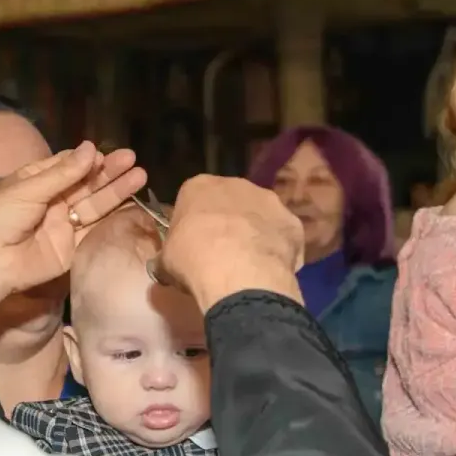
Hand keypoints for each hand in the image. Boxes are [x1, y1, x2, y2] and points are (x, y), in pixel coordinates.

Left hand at [0, 142, 145, 332]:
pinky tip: (130, 203)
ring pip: (94, 204)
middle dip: (108, 172)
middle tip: (132, 159)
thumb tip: (91, 148)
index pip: (67, 166)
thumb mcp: (28, 189)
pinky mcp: (71, 247)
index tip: (105, 154)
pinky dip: (112, 218)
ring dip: (115, 191)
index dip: (87, 160)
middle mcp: (52, 201)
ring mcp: (63, 225)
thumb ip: (63, 173)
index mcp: (35, 182)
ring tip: (140, 175)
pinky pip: (94, 229)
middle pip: (85, 184)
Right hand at [156, 175, 303, 310]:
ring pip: (260, 216)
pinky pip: (283, 235)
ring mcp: (268, 199)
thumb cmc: (193, 259)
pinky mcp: (292, 221)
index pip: (194, 199)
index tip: (194, 244)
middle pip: (231, 202)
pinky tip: (271, 270)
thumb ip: (167, 257)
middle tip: (223, 254)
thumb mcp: (166, 262)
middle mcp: (236, 184)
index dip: (195, 223)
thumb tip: (162, 267)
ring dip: (255, 234)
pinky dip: (279, 250)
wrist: (238, 271)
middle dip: (228, 223)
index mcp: (199, 186)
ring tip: (249, 264)